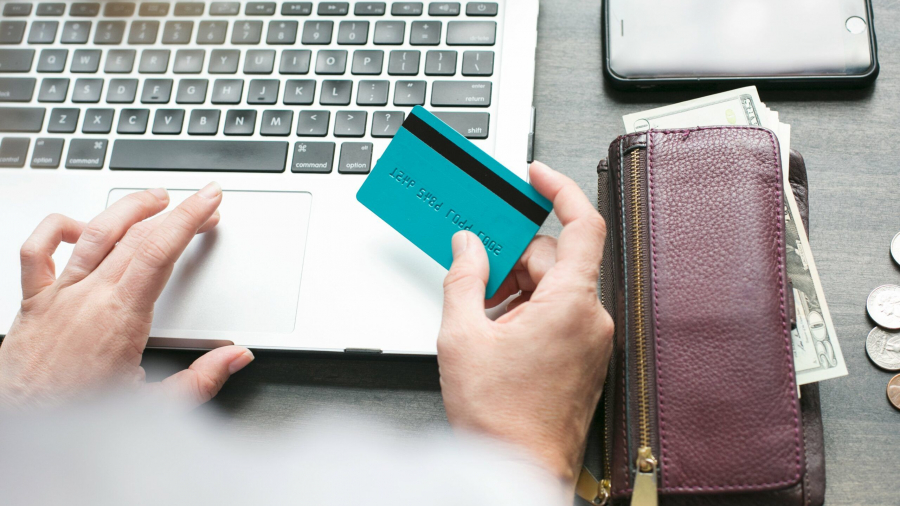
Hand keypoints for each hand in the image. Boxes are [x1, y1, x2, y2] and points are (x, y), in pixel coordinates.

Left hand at [0, 183, 253, 408]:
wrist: (23, 432)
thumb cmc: (78, 422)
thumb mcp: (154, 408)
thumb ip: (201, 379)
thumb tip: (235, 356)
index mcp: (121, 319)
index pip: (161, 251)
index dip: (189, 219)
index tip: (208, 201)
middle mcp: (88, 299)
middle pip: (137, 237)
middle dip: (175, 213)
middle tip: (200, 205)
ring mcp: (58, 297)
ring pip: (94, 234)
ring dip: (128, 209)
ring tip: (154, 199)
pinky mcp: (32, 303)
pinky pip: (37, 252)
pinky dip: (56, 229)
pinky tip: (78, 226)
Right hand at [437, 162, 613, 486]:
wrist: (519, 470)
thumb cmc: (500, 418)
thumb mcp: (463, 337)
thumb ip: (464, 279)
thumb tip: (467, 246)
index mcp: (571, 304)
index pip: (583, 224)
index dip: (560, 189)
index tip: (535, 176)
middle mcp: (590, 318)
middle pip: (555, 258)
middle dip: (513, 258)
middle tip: (476, 268)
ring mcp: (590, 340)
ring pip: (554, 287)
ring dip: (517, 289)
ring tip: (481, 316)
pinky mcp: (583, 357)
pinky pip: (558, 313)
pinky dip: (528, 310)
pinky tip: (497, 332)